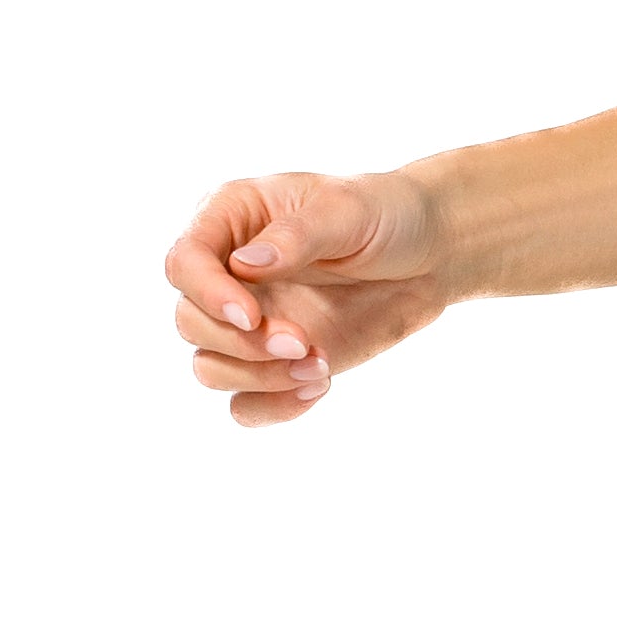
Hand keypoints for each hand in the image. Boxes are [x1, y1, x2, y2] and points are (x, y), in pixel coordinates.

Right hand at [164, 168, 453, 427]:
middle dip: (240, 344)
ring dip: (258, 378)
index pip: (185, 263)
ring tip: (319, 365)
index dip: (207, 294)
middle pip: (191, 323)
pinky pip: (245, 403)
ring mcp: (251, 322)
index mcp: (231, 219)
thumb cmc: (385, 214)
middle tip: (302, 343)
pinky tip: (318, 388)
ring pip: (212, 368)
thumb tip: (245, 265)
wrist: (431, 255)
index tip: (252, 316)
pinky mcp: (276, 361)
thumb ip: (296, 236)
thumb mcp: (347, 209)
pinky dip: (271, 407)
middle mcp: (230, 274)